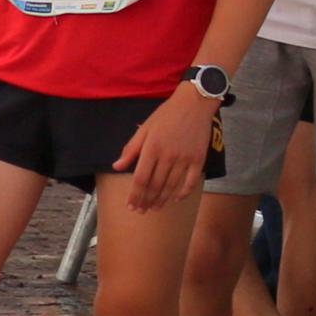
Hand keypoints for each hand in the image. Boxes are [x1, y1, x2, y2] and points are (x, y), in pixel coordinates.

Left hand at [119, 85, 215, 209]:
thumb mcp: (144, 129)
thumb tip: (117, 167)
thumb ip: (130, 150)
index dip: (135, 195)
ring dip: (162, 199)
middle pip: (155, 185)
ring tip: (155, 208)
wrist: (193, 104)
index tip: (131, 206)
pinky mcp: (199, 159)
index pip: (141, 179)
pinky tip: (175, 199)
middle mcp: (168, 156)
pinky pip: (191, 181)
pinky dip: (183, 192)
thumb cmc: (165, 115)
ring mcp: (185, 158)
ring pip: (172, 186)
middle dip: (146, 201)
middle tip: (141, 211)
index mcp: (152, 148)